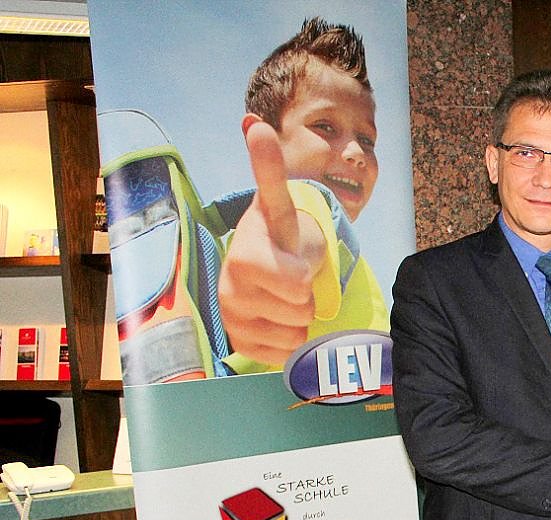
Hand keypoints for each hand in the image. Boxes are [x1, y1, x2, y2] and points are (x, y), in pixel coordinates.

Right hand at [218, 119, 326, 366]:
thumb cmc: (279, 237)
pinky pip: (286, 353)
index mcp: (244, 256)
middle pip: (301, 309)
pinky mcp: (240, 343)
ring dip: (299, 318)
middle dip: (306, 296)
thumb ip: (269, 170)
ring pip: (296, 333)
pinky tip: (277, 319)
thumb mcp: (280, 205)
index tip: (296, 268)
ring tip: (284, 297)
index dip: (302, 277)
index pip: (293, 281)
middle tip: (294, 280)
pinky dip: (291, 340)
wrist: (263, 268)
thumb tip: (253, 122)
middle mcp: (231, 289)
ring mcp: (233, 318)